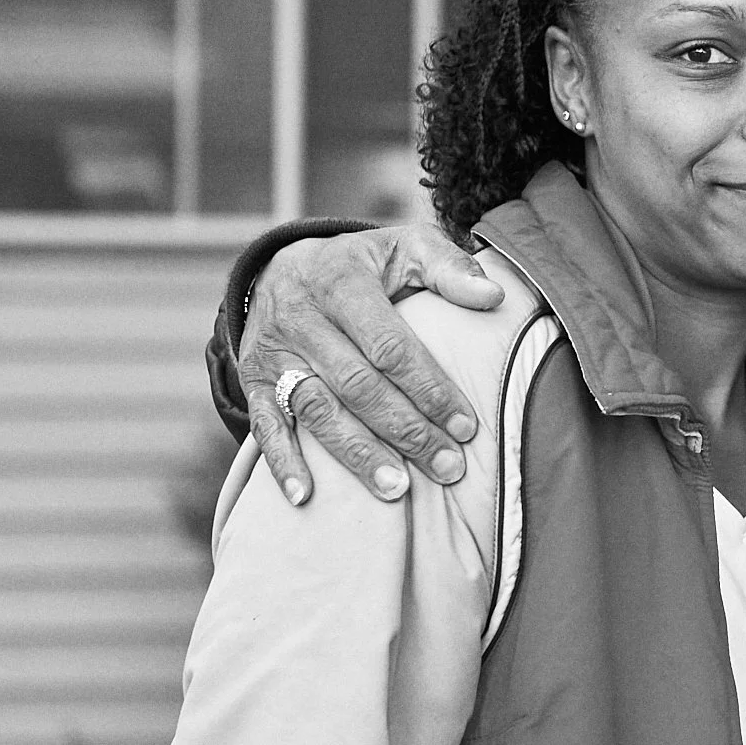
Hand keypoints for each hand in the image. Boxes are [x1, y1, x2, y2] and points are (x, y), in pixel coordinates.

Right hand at [240, 224, 503, 505]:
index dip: (429, 389)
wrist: (284, 266)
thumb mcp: (405, 248)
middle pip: (358, 385)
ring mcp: (272, 352)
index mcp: (341, 282)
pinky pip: (266, 424)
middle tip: (447, 467)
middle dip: (406, 431)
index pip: (390, 346)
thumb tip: (494, 298)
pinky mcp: (252, 379)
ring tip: (398, 490)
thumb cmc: (364, 265)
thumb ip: (449, 268)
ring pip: (317, 410)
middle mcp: (300, 317)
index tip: (466, 427)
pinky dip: (283, 463)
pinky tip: (308, 496)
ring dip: (358, 454)